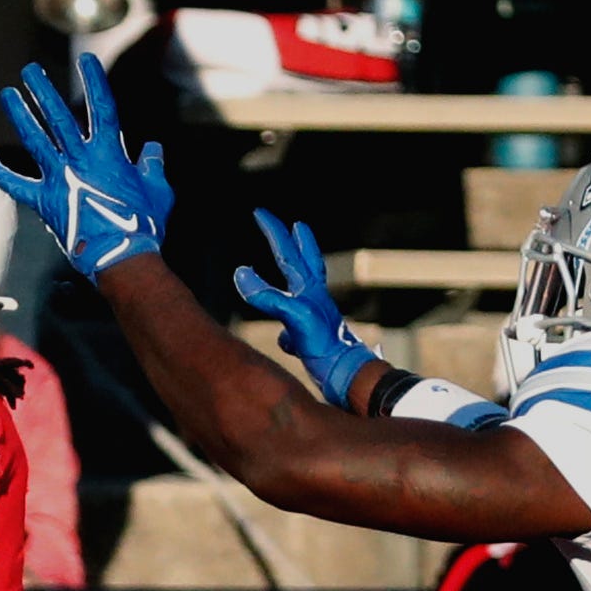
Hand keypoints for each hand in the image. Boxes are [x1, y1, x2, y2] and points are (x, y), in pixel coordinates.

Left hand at [0, 54, 174, 276]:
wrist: (120, 255)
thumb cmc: (141, 225)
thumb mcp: (158, 190)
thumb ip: (153, 166)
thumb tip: (153, 150)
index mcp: (108, 152)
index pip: (101, 106)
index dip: (95, 81)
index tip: (87, 60)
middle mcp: (79, 159)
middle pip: (57, 116)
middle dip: (42, 90)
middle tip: (30, 71)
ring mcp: (59, 178)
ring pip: (35, 139)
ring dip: (20, 115)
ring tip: (8, 95)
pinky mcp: (46, 200)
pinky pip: (19, 185)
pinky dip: (2, 175)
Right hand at [234, 210, 378, 406]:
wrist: (349, 378)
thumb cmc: (327, 348)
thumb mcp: (295, 318)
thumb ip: (269, 297)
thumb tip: (242, 274)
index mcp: (310, 290)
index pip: (288, 252)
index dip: (274, 231)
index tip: (259, 212)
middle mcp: (314, 301)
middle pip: (302, 264)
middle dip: (293, 243)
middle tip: (292, 225)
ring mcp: (315, 321)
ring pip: (299, 295)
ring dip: (291, 281)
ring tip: (287, 273)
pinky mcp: (313, 342)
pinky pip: (294, 330)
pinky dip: (286, 330)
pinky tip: (285, 341)